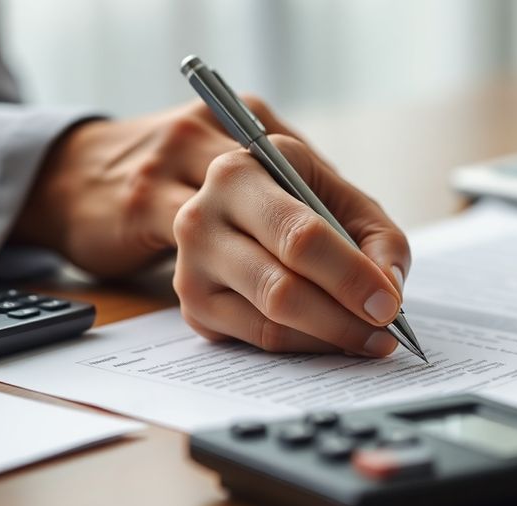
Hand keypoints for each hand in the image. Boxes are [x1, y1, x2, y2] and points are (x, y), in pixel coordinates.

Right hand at [13, 98, 410, 355]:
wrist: (127, 177)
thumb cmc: (252, 183)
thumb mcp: (306, 176)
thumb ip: (362, 221)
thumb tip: (390, 285)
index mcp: (248, 152)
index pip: (308, 224)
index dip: (353, 269)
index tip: (390, 301)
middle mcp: (208, 195)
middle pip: (285, 266)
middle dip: (345, 305)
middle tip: (385, 328)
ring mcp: (187, 245)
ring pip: (268, 306)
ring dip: (327, 331)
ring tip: (365, 339)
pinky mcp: (181, 295)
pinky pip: (248, 333)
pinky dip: (296, 342)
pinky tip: (323, 338)